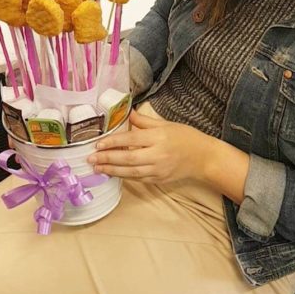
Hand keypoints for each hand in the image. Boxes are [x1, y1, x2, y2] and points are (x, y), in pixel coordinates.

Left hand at [87, 109, 215, 183]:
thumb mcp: (165, 124)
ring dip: (112, 171)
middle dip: (107, 159)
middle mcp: (157, 155)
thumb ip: (144, 121)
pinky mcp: (159, 179)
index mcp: (158, 137)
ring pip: (131, 172)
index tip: (98, 144)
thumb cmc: (185, 137)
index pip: (131, 140)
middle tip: (91, 159)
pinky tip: (113, 173)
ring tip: (97, 168)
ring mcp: (158, 169)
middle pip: (128, 159)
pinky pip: (138, 179)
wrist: (203, 157)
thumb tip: (126, 114)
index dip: (113, 143)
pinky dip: (124, 176)